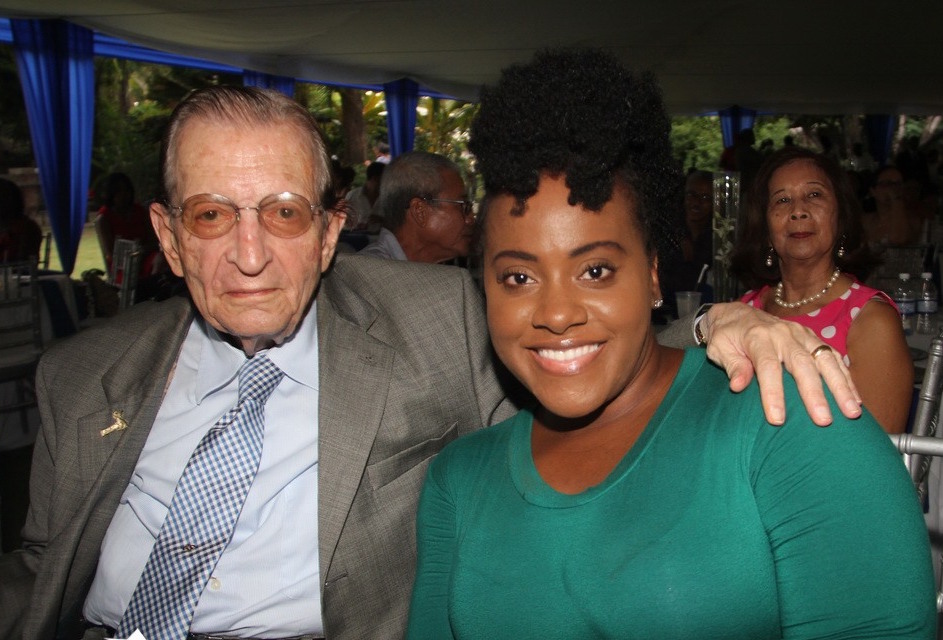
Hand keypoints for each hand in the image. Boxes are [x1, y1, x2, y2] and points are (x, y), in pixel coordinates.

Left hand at [701, 302, 861, 425]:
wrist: (736, 313)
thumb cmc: (726, 337)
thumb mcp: (719, 349)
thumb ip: (732, 366)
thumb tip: (737, 386)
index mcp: (757, 337)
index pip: (767, 367)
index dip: (773, 393)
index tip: (777, 419)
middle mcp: (783, 334)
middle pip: (802, 364)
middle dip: (814, 393)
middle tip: (823, 420)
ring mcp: (801, 334)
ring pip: (825, 359)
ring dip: (840, 386)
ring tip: (852, 412)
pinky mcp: (812, 338)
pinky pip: (832, 357)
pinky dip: (845, 377)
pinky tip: (855, 398)